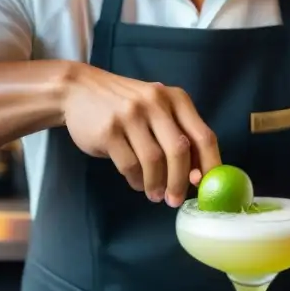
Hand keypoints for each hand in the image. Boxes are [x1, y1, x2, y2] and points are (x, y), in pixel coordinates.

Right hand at [62, 64, 220, 206]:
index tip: (207, 188)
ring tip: (155, 195)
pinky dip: (137, 180)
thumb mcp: (157, 109)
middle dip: (180, 182)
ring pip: (154, 161)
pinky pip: (129, 165)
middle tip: (175, 200)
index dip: (210, 165)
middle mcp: (156, 103)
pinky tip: (137, 182)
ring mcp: (131, 115)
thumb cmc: (126, 105)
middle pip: (179, 151)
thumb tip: (199, 175)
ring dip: (156, 184)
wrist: (79, 90)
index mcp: (176, 99)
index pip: (203, 136)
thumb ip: (179, 134)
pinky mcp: (108, 130)